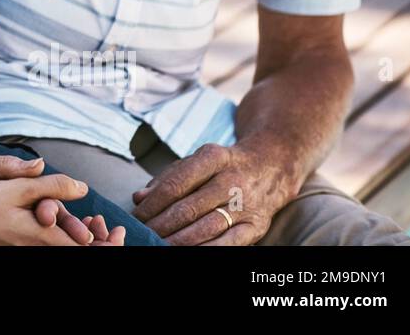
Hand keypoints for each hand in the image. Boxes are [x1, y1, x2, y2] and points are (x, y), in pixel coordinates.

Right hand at [0, 174, 106, 245]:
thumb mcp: (17, 188)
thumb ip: (51, 186)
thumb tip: (82, 187)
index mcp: (44, 238)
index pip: (88, 250)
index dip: (109, 245)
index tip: (118, 231)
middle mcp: (39, 249)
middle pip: (79, 253)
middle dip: (100, 242)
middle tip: (107, 226)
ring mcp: (28, 248)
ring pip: (65, 249)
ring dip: (82, 238)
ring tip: (89, 222)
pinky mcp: (20, 245)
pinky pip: (51, 245)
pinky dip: (63, 235)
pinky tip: (59, 221)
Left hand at [130, 140, 295, 244]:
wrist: (270, 167)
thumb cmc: (223, 166)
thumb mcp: (197, 161)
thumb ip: (166, 178)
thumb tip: (139, 198)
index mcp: (213, 157)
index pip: (176, 183)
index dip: (153, 203)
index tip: (138, 215)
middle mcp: (231, 180)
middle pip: (189, 208)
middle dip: (161, 224)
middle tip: (144, 233)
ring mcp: (246, 204)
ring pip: (206, 227)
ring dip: (179, 240)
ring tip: (159, 244)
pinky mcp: (257, 225)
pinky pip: (229, 243)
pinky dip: (206, 250)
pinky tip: (188, 252)